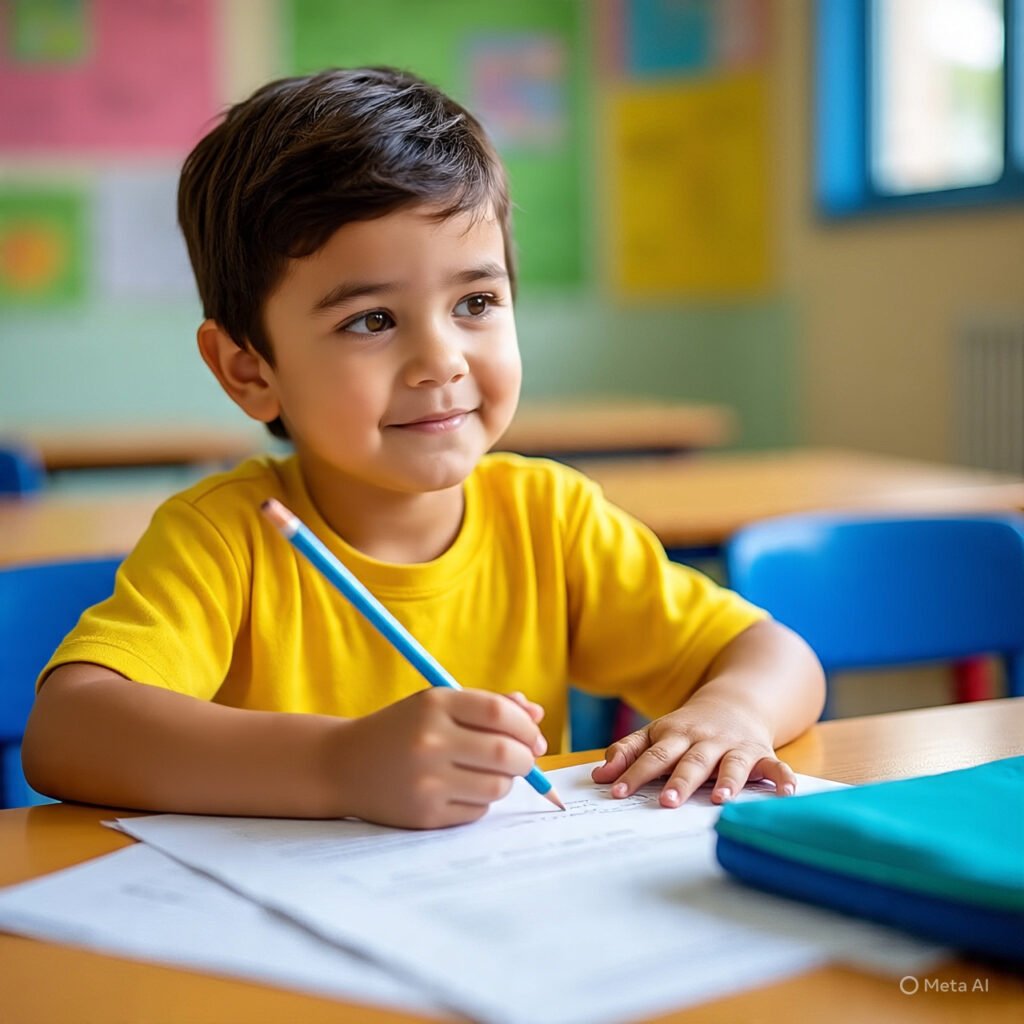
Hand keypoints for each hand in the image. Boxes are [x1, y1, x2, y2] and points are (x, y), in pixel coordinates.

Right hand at [331, 689, 546, 828]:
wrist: (343, 766)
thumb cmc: (400, 730)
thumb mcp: (436, 705)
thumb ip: (487, 706)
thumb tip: (536, 715)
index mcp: (434, 704)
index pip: (499, 712)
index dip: (526, 725)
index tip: (534, 734)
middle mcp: (429, 741)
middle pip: (506, 752)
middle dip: (527, 758)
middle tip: (526, 759)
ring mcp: (426, 781)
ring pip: (498, 785)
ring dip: (505, 781)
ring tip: (488, 773)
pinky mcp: (425, 815)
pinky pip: (477, 810)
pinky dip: (480, 801)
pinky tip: (460, 790)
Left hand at [590, 696, 794, 806]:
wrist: (735, 702)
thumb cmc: (687, 728)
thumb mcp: (655, 733)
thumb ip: (628, 752)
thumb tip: (599, 776)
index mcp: (676, 735)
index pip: (653, 755)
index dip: (635, 773)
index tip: (618, 792)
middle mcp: (705, 740)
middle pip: (691, 761)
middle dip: (680, 781)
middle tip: (667, 802)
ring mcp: (735, 747)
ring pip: (731, 763)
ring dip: (728, 780)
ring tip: (721, 799)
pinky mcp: (761, 754)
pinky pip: (775, 766)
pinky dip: (782, 777)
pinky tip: (787, 792)